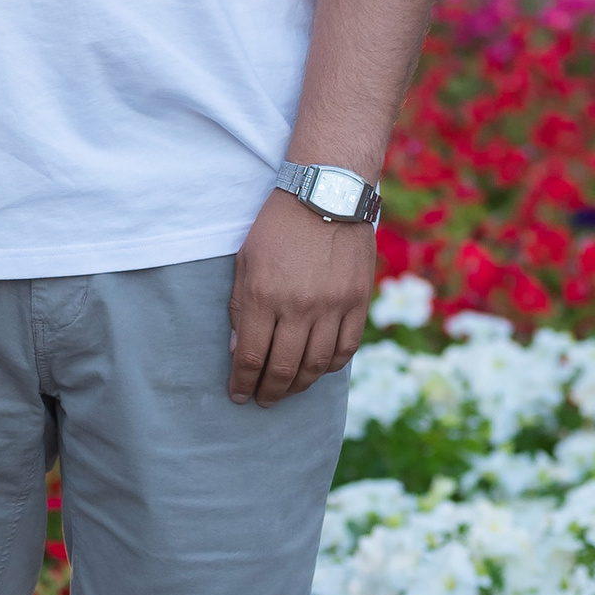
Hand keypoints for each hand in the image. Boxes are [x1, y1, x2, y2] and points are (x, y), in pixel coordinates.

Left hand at [228, 192, 376, 404]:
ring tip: (288, 390)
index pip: (250, 357)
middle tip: (263, 399)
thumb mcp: (245, 261)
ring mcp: (332, 306)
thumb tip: (238, 350)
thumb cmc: (278, 226)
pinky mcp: (357, 302)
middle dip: (269, 392)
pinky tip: (317, 369)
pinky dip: (330, 366)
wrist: (327, 194)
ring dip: (298, 385)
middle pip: (283, 369)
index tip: (238, 395)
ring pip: (315, 366)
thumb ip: (239, 307)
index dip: (242, 383)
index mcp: (263, 296)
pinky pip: (345, 349)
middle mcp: (298, 307)